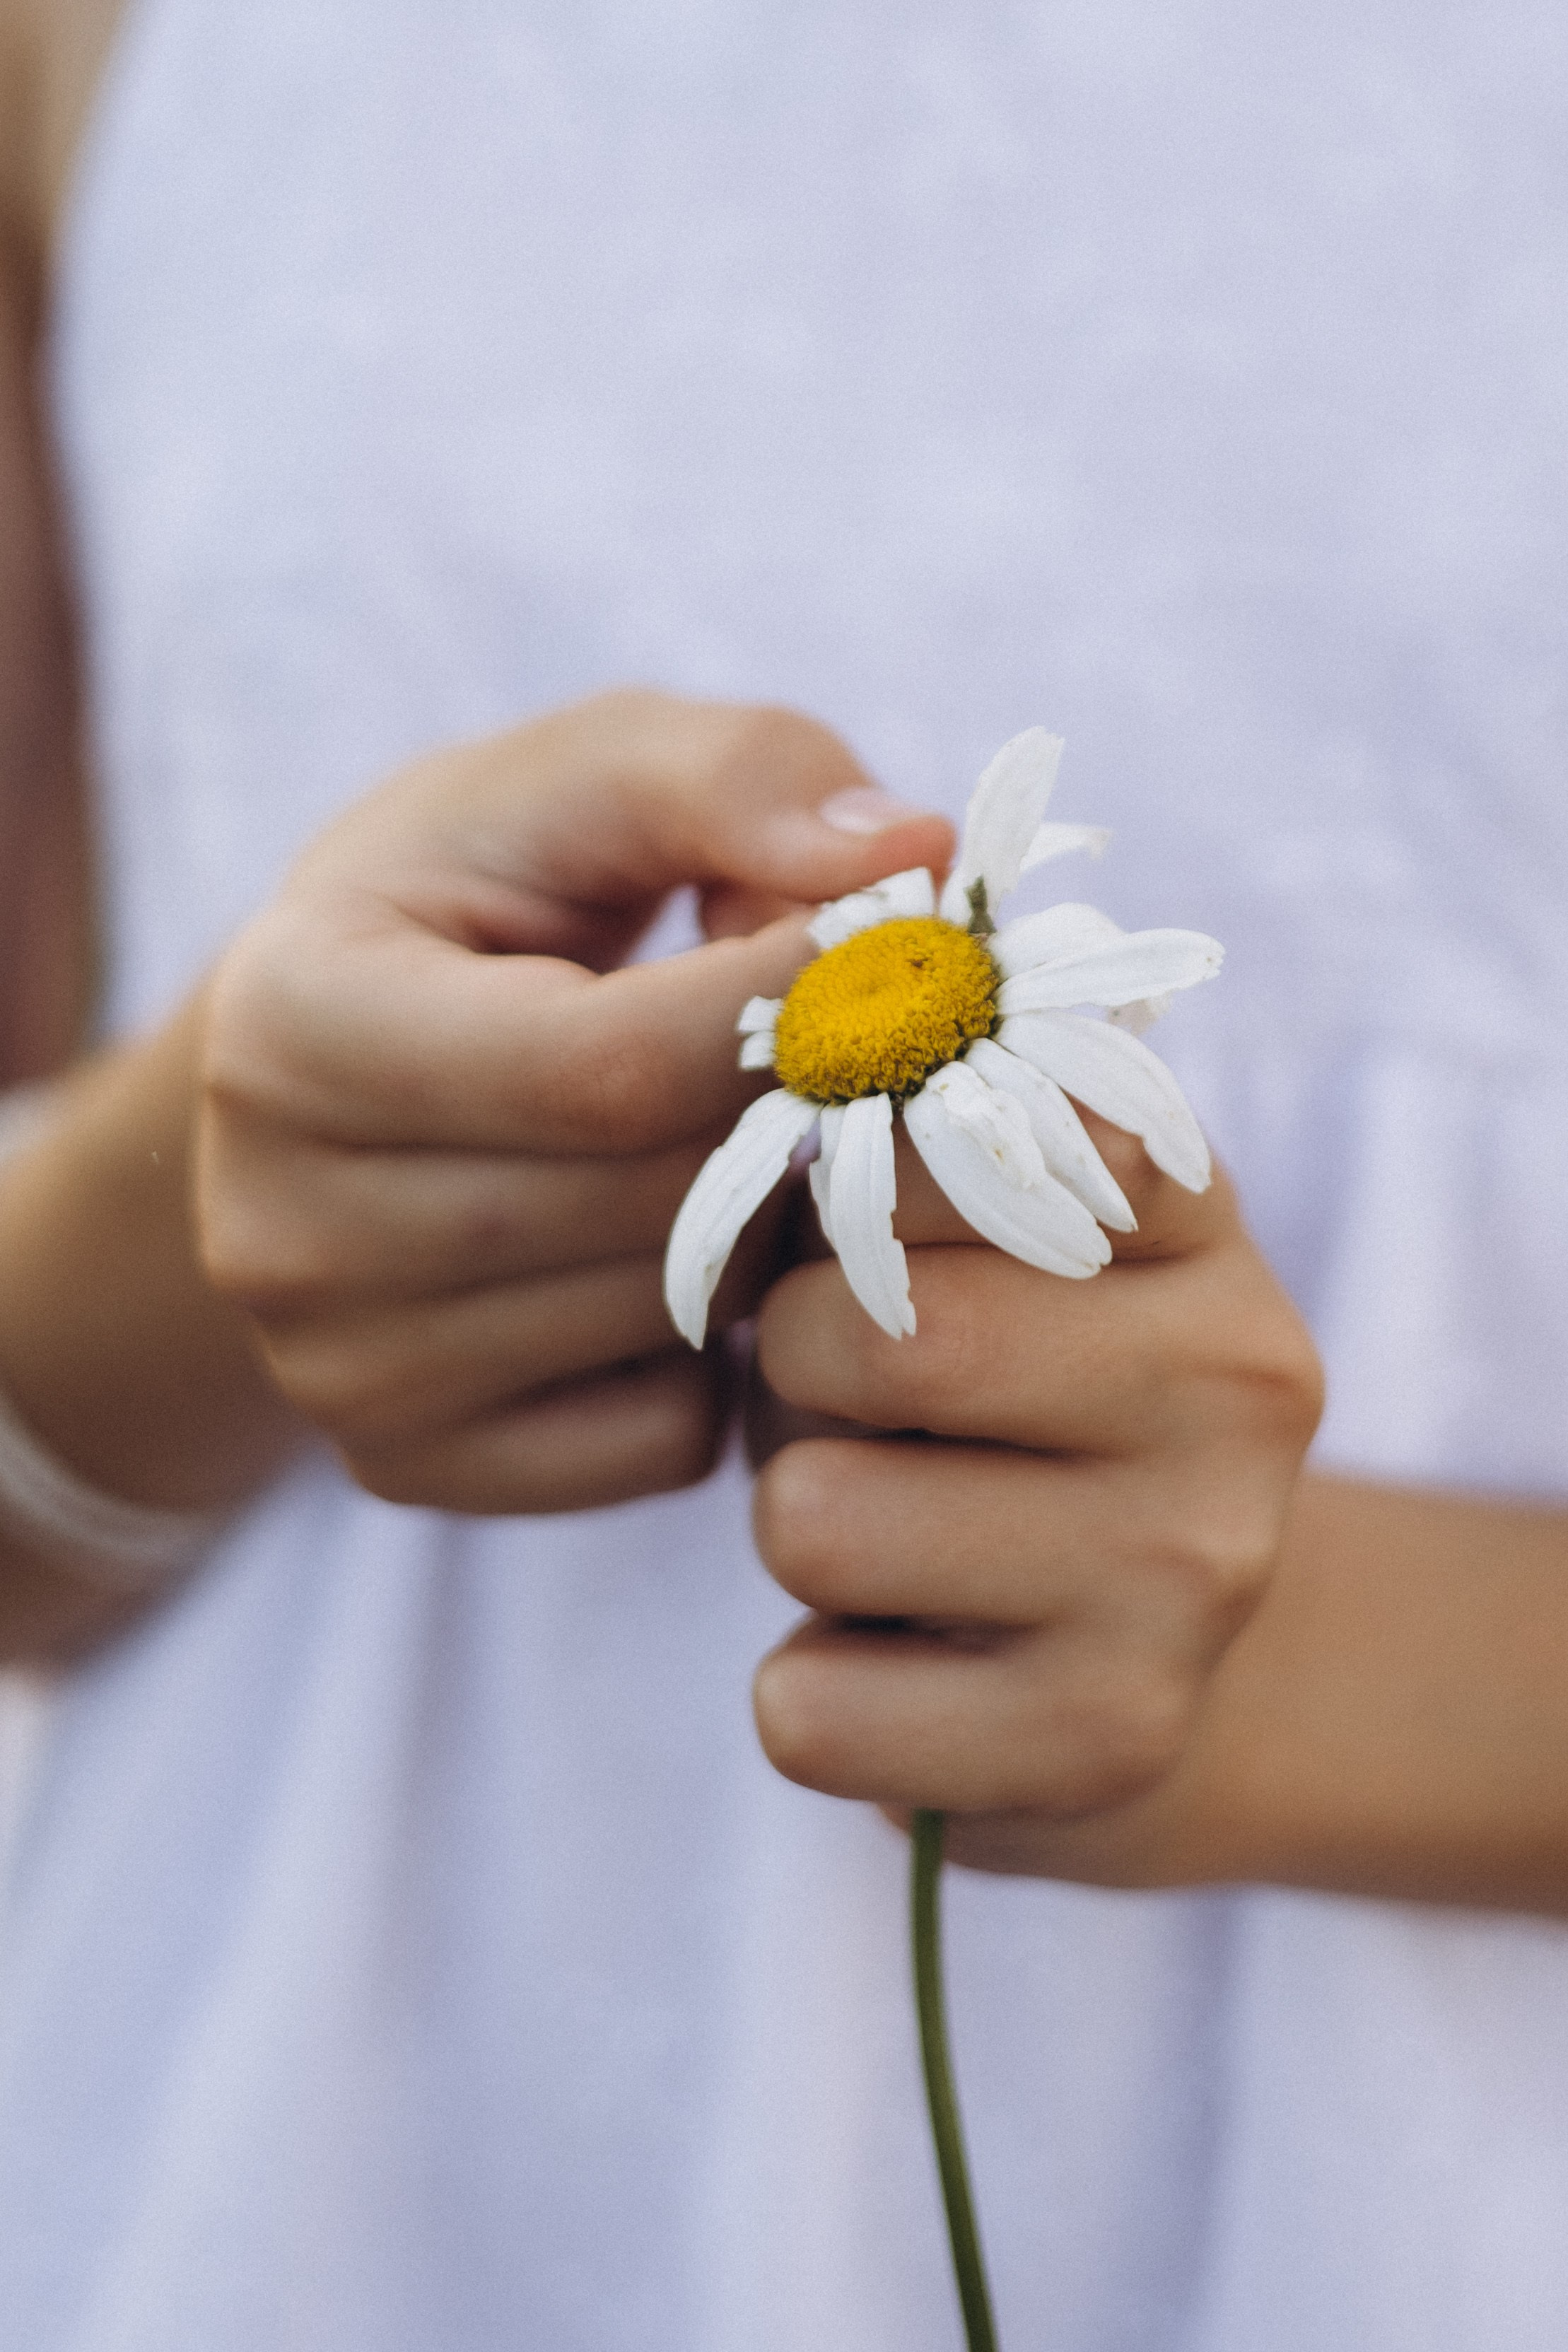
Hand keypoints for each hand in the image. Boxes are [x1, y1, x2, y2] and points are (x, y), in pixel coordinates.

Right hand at [196, 691, 951, 1514]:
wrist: (330, 1069)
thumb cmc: (479, 899)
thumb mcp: (580, 779)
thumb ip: (737, 779)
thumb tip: (915, 854)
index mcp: (290, 1025)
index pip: (603, 1064)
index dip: (789, 1008)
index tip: (890, 952)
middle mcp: (277, 1226)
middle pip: (651, 1203)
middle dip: (794, 1117)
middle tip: (851, 1049)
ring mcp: (336, 1372)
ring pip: (674, 1323)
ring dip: (772, 1229)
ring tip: (756, 1137)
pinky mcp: (407, 1465)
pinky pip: (668, 1439)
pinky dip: (726, 1354)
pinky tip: (696, 1252)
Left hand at [748, 1115, 1322, 1878]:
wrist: (1144, 1649)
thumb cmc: (1000, 1400)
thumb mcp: (973, 1250)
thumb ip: (888, 1167)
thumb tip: (770, 1116)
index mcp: (1191, 1221)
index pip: (963, 1135)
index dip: (847, 1189)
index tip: (858, 1230)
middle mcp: (1234, 1383)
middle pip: (877, 1339)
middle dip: (798, 1369)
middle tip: (858, 1405)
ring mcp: (1192, 1577)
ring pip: (814, 1524)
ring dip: (798, 1527)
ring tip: (894, 1531)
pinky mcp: (1112, 1739)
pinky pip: (808, 1713)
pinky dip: (811, 1694)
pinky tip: (904, 1668)